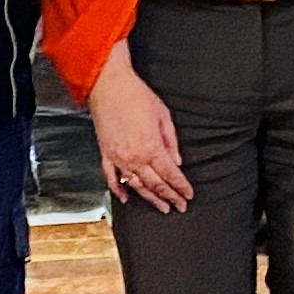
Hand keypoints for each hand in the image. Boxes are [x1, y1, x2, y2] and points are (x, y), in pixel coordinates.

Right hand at [91, 55, 193, 214]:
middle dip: (170, 197)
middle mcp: (134, 157)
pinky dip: (119, 190)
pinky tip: (126, 198)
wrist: (109, 86)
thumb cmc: (136, 96)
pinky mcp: (105, 154)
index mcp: (151, 147)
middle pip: (155, 184)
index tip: (188, 195)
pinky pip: (112, 178)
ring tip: (161, 207)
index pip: (170, 175)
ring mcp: (118, 158)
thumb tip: (177, 161)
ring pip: (136, 186)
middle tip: (179, 206)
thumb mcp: (163, 116)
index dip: (181, 187)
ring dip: (150, 199)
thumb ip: (171, 142)